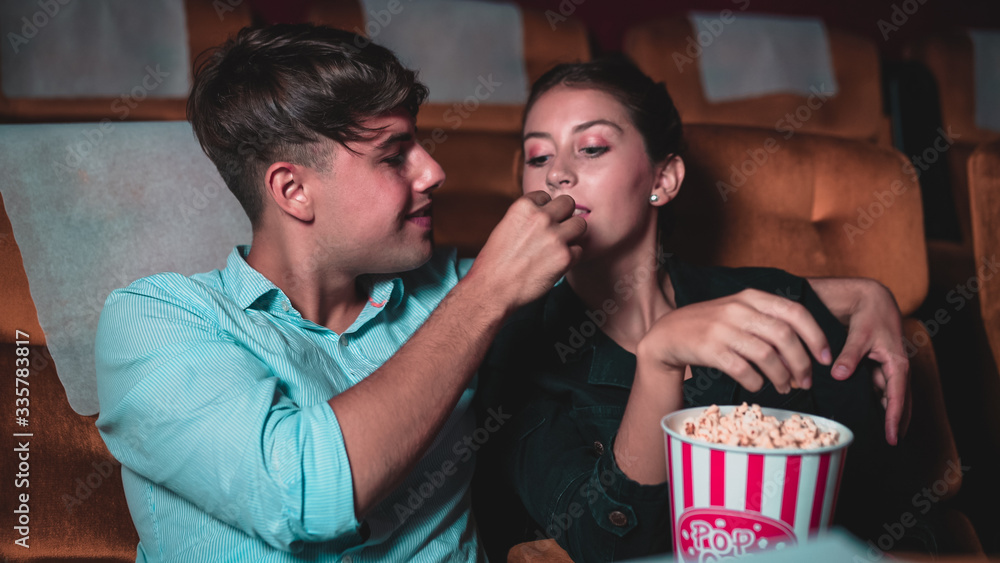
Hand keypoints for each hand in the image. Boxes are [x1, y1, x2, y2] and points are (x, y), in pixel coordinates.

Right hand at [467, 192, 585, 312]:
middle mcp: (541, 218)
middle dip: (564, 216)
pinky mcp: (565, 257)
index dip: (545, 210)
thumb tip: (545, 215)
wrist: (493, 289)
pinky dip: (570, 257)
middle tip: (556, 231)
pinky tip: (555, 263)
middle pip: (569, 204)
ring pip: (580, 224)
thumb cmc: (495, 262)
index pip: (546, 196)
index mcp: (523, 207)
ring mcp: (555, 237)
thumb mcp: (505, 227)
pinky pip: (579, 250)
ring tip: (559, 246)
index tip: (540, 224)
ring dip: (572, 234)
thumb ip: (527, 218)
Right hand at [637, 289, 831, 393]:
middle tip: (806, 381)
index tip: (825, 359)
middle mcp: (738, 309)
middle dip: (802, 363)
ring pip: (766, 355)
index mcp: (751, 297)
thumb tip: (804, 353)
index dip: (816, 336)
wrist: (669, 334)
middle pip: (784, 336)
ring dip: (782, 377)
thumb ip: (769, 325)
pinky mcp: (709, 349)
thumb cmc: (712, 327)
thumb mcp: (740, 314)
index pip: (795, 312)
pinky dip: (756, 382)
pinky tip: (758, 386)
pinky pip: (743, 369)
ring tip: (785, 387)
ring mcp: (722, 328)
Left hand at [831, 280, 910, 444]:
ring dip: (888, 411)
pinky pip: (880, 385)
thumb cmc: (869, 314)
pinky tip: (869, 409)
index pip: (898, 397)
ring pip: (890, 394)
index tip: (892, 437)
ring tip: (882, 432)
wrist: (872, 297)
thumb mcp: (860, 334)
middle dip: (898, 421)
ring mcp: (889, 365)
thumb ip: (849, 355)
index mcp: (897, 362)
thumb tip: (839, 375)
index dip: (894, 418)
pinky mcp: (880, 363)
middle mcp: (897, 366)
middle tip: (891, 442)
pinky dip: (878, 398)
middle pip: (900, 400)